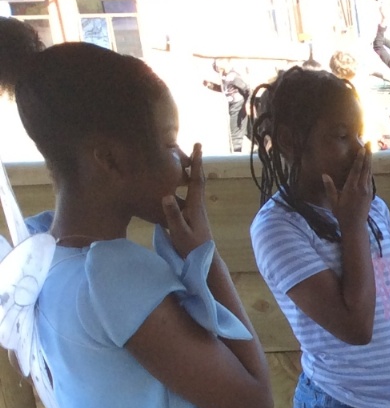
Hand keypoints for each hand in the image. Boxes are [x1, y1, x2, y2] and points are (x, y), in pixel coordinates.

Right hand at [162, 143, 213, 257]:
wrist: (204, 260)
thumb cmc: (192, 248)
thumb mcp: (179, 232)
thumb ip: (173, 215)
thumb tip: (166, 195)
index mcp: (195, 206)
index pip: (196, 181)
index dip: (196, 164)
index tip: (198, 147)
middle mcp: (198, 205)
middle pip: (198, 180)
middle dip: (196, 163)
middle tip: (197, 147)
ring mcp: (196, 210)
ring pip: (195, 187)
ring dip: (192, 172)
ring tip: (187, 160)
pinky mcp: (193, 216)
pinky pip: (189, 194)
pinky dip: (187, 184)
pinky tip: (181, 184)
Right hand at [324, 143, 373, 233]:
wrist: (355, 225)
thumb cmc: (342, 214)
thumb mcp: (334, 201)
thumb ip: (330, 188)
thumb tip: (324, 175)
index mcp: (352, 188)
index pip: (356, 170)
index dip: (360, 159)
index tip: (362, 149)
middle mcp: (362, 187)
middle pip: (366, 168)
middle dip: (368, 155)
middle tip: (370, 143)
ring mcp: (367, 190)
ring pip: (369, 173)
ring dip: (369, 161)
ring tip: (370, 151)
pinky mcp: (370, 194)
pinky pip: (370, 179)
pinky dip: (369, 170)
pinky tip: (369, 166)